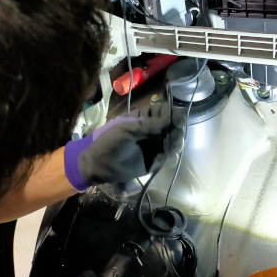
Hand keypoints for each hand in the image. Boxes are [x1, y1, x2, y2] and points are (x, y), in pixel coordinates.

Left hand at [64, 103, 183, 190]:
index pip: (165, 112)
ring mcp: (154, 145)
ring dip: (174, 145)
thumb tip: (170, 120)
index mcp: (144, 118)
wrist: (98, 165)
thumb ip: (148, 125)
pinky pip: (167, 157)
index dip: (173, 115)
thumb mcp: (126, 129)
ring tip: (169, 150)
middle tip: (174, 139)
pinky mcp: (154, 161)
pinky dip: (168, 157)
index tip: (178, 121)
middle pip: (172, 127)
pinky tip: (162, 159)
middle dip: (176, 132)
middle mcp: (152, 130)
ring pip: (172, 142)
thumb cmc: (109, 142)